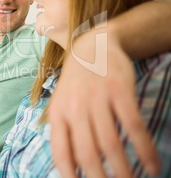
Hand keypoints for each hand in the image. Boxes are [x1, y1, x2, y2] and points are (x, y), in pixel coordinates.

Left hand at [49, 32, 159, 177]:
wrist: (91, 47)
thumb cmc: (76, 84)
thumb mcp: (61, 104)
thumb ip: (64, 131)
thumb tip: (70, 167)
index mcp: (58, 115)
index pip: (61, 153)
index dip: (70, 176)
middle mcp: (75, 108)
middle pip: (87, 153)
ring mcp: (97, 99)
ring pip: (110, 143)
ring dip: (124, 170)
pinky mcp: (118, 91)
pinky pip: (133, 126)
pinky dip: (144, 149)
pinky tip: (153, 165)